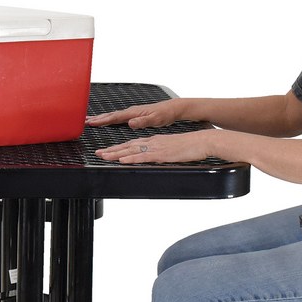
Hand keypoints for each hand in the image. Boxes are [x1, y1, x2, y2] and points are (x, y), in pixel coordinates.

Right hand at [86, 99, 184, 129]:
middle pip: (110, 115)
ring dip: (101, 118)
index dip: (102, 120)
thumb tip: (130, 122)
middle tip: (83, 121)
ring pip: (112, 115)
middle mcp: (131, 111)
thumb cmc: (165, 114)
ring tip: (90, 120)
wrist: (172, 109)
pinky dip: (108, 118)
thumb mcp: (155, 119)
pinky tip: (106, 121)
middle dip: (97, 118)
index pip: (114, 117)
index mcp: (133, 112)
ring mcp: (132, 112)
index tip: (91, 123)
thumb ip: (143, 121)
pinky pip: (117, 117)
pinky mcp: (134, 115)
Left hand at [95, 130, 216, 163]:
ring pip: (132, 150)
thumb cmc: (191, 146)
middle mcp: (153, 142)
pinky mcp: (162, 154)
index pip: (132, 143)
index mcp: (155, 141)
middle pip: (128, 145)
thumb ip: (162, 153)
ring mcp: (156, 148)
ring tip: (103, 156)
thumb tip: (156, 158)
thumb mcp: (172, 149)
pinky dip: (131, 158)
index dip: (119, 147)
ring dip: (116, 153)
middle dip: (112, 150)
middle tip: (98, 153)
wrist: (203, 141)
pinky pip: (143, 156)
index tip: (107, 150)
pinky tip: (122, 160)